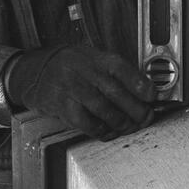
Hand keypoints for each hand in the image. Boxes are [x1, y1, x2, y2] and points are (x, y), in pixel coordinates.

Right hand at [6, 46, 156, 139]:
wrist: (35, 71)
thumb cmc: (70, 65)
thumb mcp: (92, 59)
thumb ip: (114, 73)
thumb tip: (142, 89)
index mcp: (95, 57)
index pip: (121, 68)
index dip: (139, 83)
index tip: (152, 96)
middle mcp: (83, 70)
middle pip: (114, 91)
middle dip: (135, 109)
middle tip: (146, 118)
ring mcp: (71, 88)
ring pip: (102, 108)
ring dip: (120, 122)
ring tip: (130, 127)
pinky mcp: (61, 105)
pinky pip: (85, 122)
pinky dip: (100, 130)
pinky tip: (108, 131)